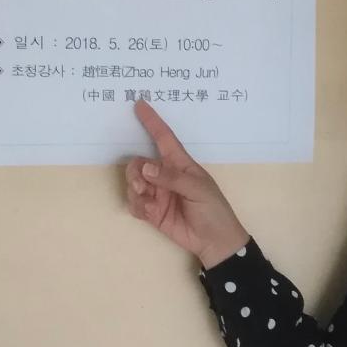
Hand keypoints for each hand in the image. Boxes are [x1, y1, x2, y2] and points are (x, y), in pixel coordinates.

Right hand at [124, 100, 249, 267]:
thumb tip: (145, 167)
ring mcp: (157, 193)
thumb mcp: (198, 190)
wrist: (214, 242)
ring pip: (132, 183)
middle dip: (135, 172)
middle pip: (138, 162)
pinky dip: (137, 206)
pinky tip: (150, 214)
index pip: (164, 138)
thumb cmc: (213, 210)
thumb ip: (171, 178)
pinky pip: (133, 203)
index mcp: (180, 164)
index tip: (140, 104)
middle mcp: (165, 175)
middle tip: (141, 186)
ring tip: (149, 202)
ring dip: (135, 191)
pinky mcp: (151, 211)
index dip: (153, 121)